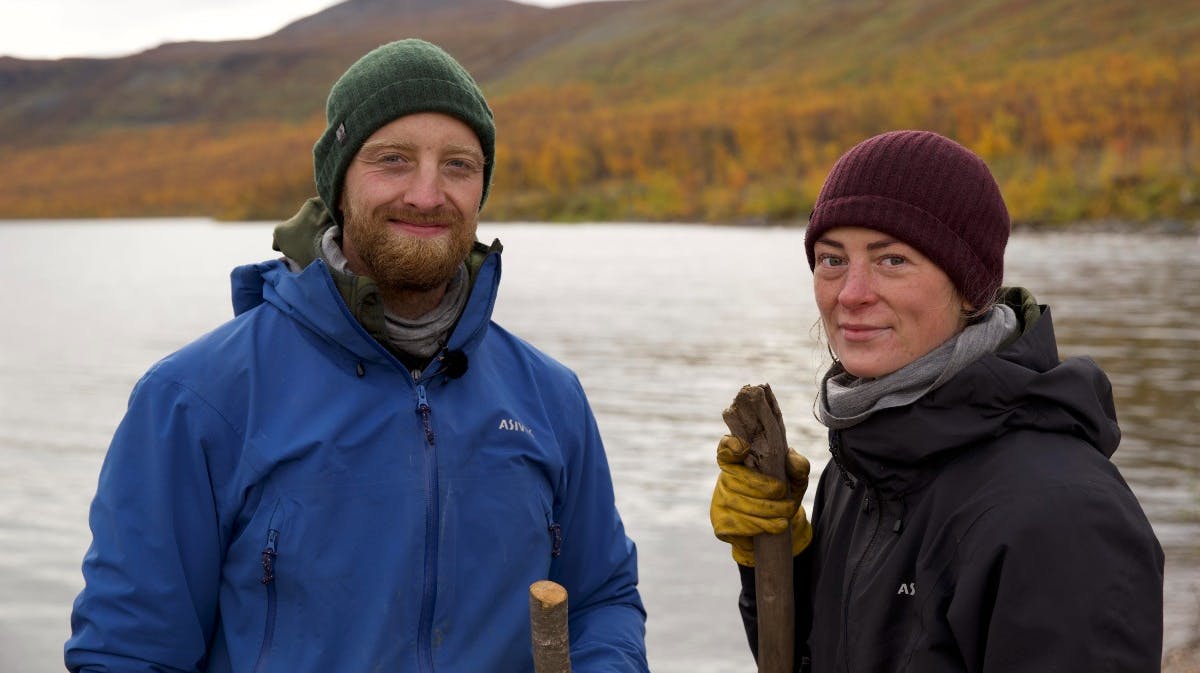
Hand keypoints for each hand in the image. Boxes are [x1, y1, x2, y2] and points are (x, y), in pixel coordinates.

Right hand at [710, 434, 811, 565]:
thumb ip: (798, 465)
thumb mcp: (796, 479)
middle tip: (788, 498)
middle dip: (767, 490)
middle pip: (737, 480)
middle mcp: (724, 479)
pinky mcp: (721, 525)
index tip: (743, 448)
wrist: (779, 528)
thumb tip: (790, 459)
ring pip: (740, 504)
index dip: (730, 446)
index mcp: (738, 461)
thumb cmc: (784, 496)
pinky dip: (763, 525)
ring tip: (788, 511)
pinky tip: (776, 525)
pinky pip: (740, 525)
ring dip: (770, 510)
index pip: (725, 448)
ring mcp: (719, 503)